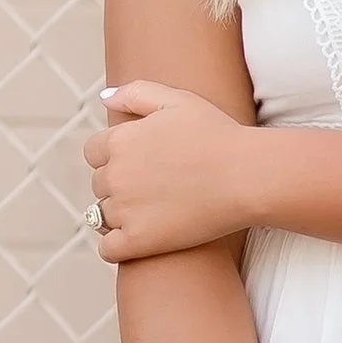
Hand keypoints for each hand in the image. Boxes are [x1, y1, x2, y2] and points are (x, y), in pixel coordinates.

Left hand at [85, 81, 264, 259]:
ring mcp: (124, 210)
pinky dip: (116, 246)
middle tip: (154, 189)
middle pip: (99, 184)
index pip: (94, 152)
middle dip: (120, 185)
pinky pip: (108, 249)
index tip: (141, 164)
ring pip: (102, 216)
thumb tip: (104, 99)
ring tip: (152, 213)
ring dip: (120, 215)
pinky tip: (138, 239)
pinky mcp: (138, 241)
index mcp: (120, 140)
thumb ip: (135, 93)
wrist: (248, 177)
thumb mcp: (178, 100)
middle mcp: (115, 175)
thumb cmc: (219, 135)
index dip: (115, 157)